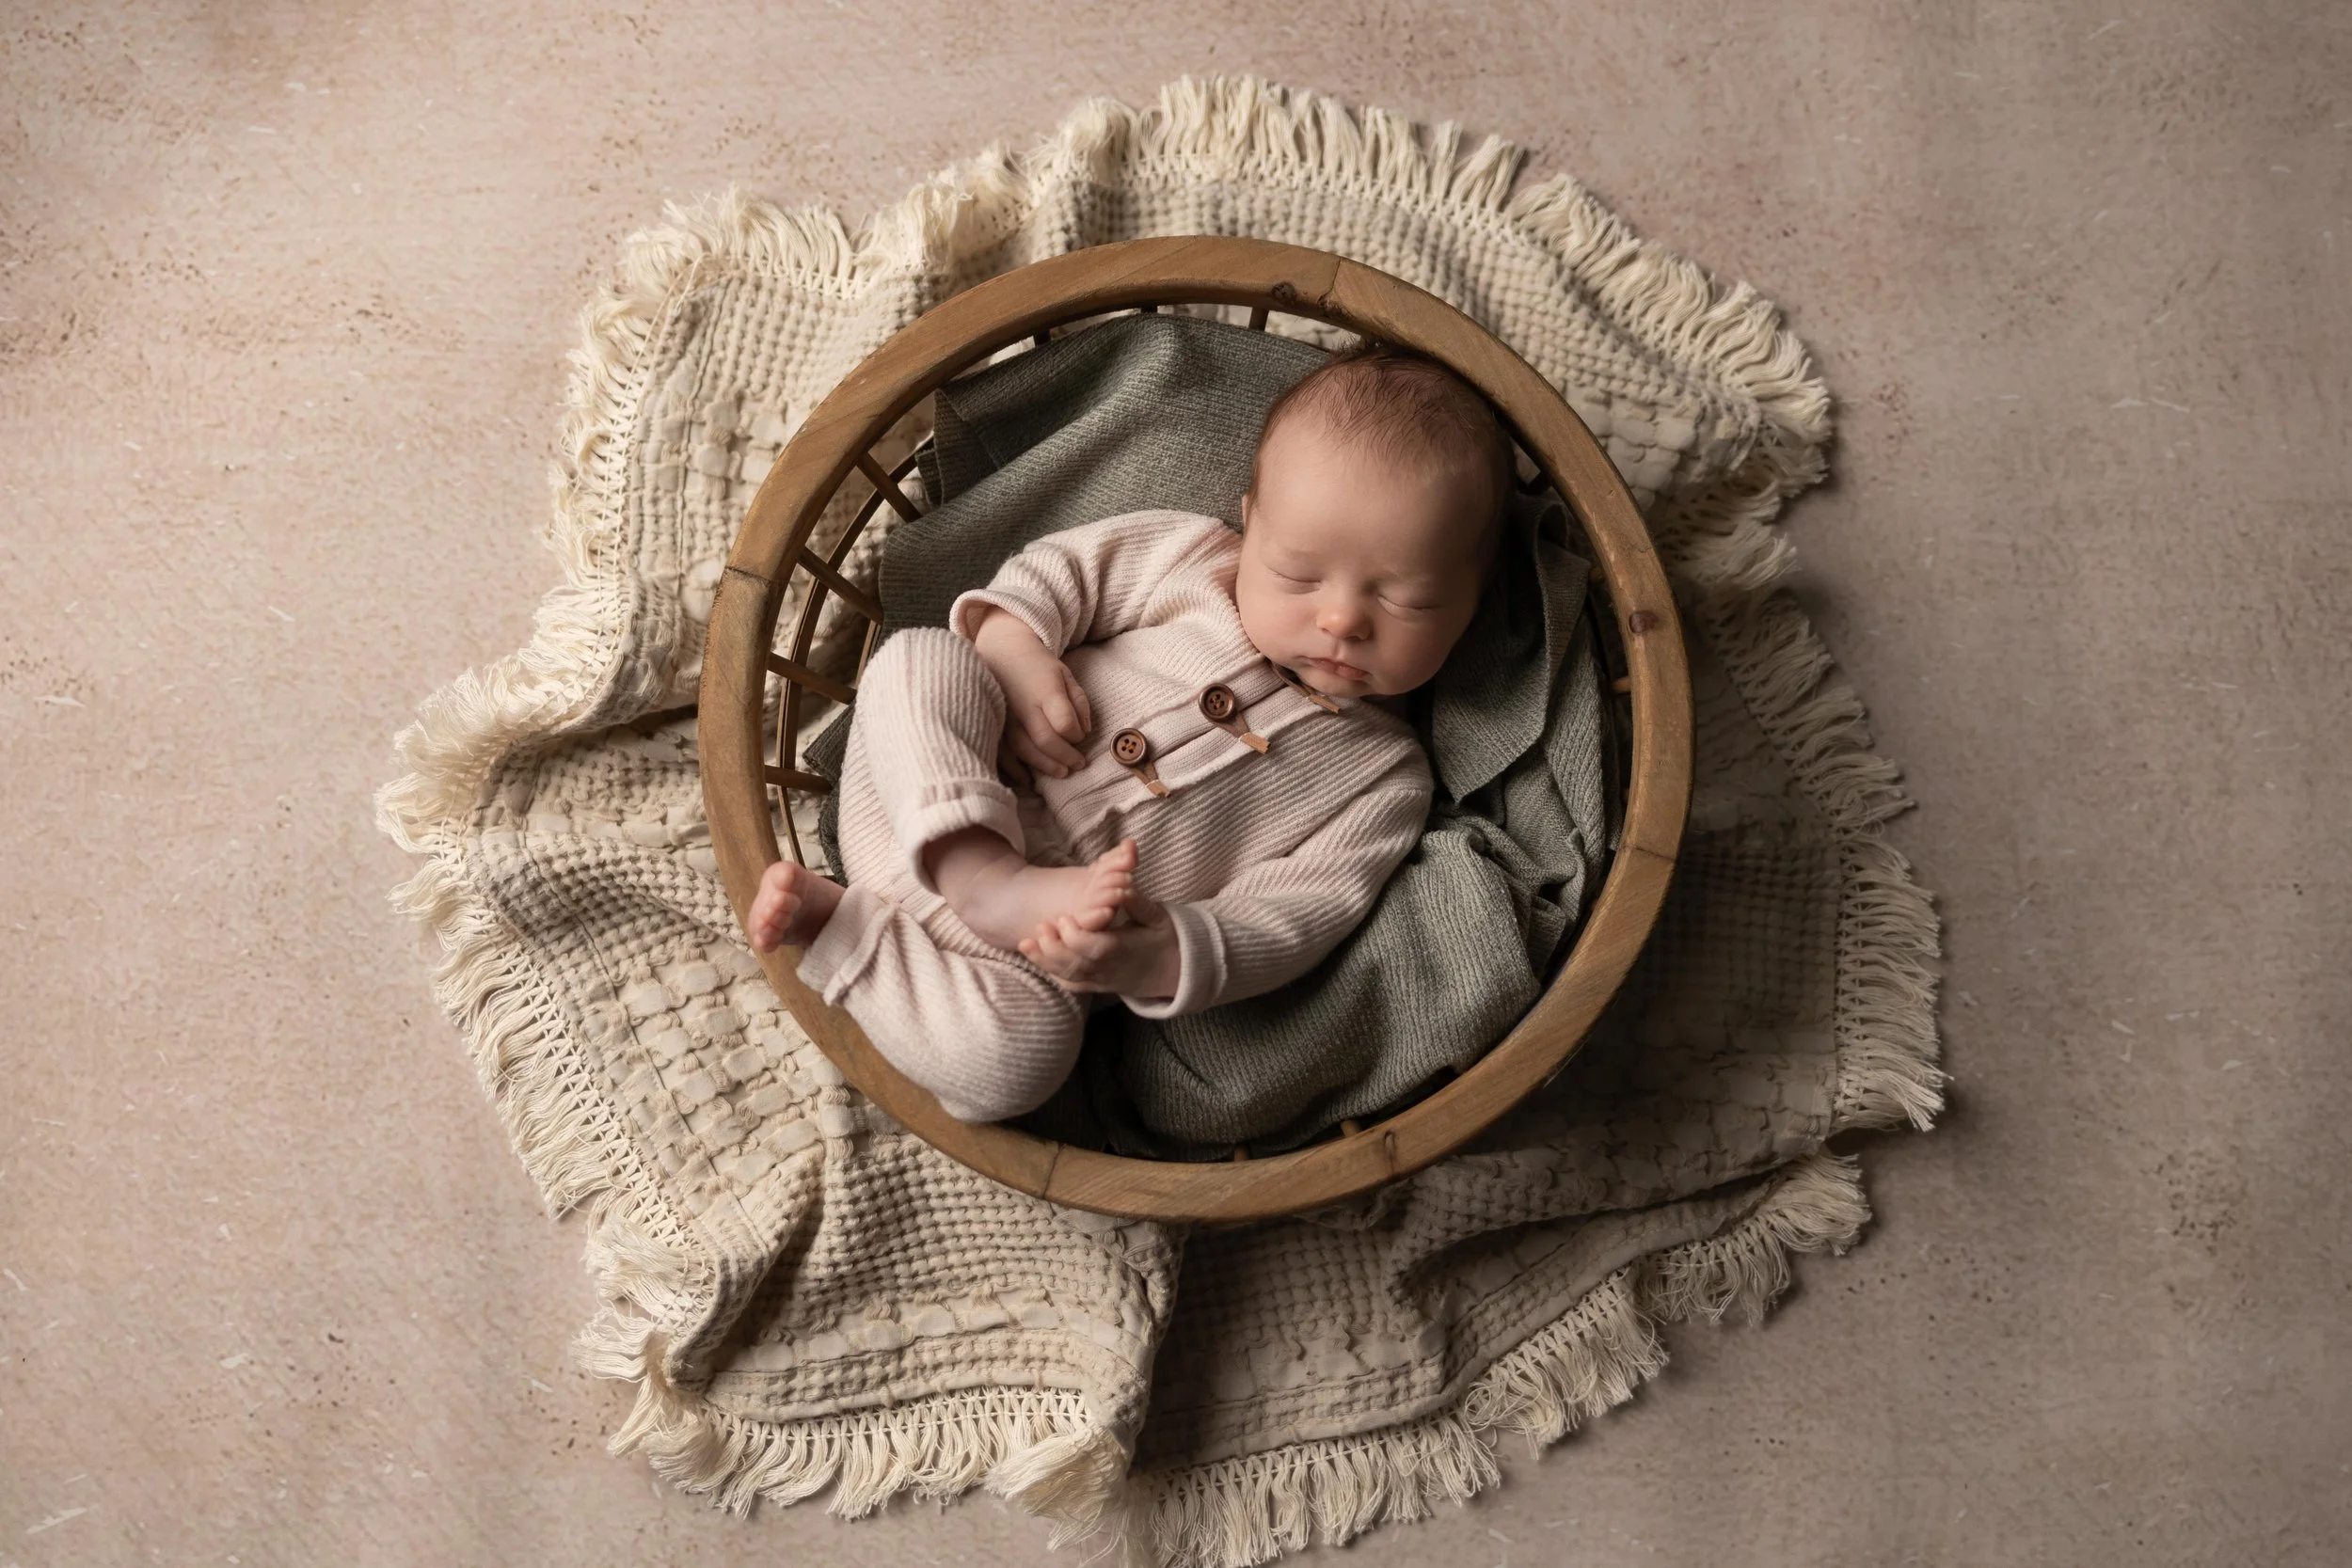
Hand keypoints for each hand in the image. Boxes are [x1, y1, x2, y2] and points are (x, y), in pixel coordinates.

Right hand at [971, 607, 1093, 778]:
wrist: (1000, 652)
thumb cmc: (1038, 666)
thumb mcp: (1065, 675)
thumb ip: (1078, 702)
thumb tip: (1083, 733)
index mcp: (1044, 690)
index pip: (1064, 722)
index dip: (1076, 735)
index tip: (1080, 737)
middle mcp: (1023, 706)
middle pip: (1046, 740)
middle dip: (1065, 757)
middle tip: (1079, 764)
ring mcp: (1004, 717)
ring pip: (1024, 750)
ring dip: (1045, 766)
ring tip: (1062, 772)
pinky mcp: (993, 725)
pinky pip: (1002, 754)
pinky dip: (1016, 769)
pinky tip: (1030, 778)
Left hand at [1019, 892, 1179, 998]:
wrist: (1176, 971)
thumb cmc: (1166, 938)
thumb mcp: (1158, 917)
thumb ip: (1139, 904)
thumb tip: (1123, 889)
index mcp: (1125, 950)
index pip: (1094, 948)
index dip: (1075, 936)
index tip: (1063, 917)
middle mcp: (1110, 969)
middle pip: (1075, 964)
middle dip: (1053, 948)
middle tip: (1039, 926)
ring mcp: (1102, 980)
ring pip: (1069, 976)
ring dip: (1045, 961)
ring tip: (1025, 944)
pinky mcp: (1097, 985)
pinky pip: (1072, 985)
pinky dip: (1053, 973)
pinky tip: (1037, 959)